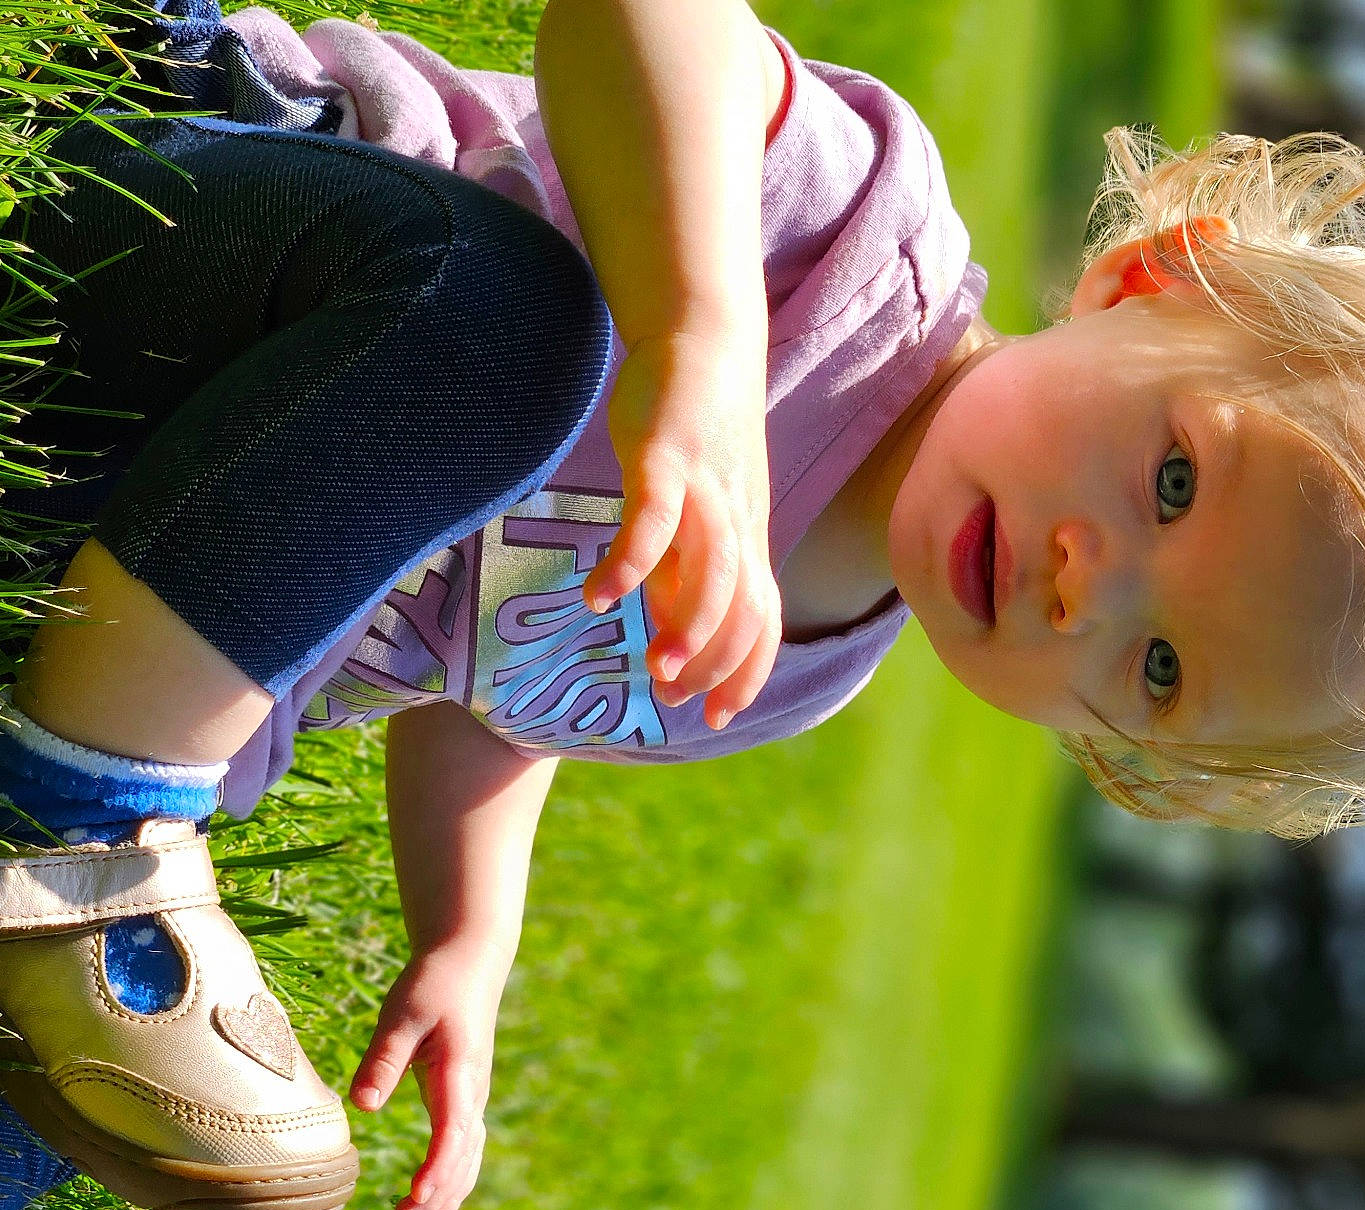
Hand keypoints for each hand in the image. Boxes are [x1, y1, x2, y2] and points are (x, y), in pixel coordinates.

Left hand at [350, 942, 508, 1209]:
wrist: (468, 961)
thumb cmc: (432, 984)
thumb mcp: (401, 1014)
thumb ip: (384, 1059)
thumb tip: (362, 1105)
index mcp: (459, 1073)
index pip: (452, 1132)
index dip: (436, 1168)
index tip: (416, 1196)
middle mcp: (472, 1091)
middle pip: (463, 1155)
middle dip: (440, 1194)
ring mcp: (472, 1095)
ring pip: (468, 1156)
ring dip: (450, 1192)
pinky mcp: (464, 1095)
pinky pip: (466, 1146)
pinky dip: (455, 1175)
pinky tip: (437, 1197)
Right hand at [582, 328, 781, 730]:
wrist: (704, 337)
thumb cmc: (697, 430)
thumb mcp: (698, 508)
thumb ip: (684, 567)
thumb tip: (667, 626)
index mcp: (746, 538)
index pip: (761, 621)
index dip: (744, 672)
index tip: (716, 717)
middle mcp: (735, 521)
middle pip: (741, 607)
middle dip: (714, 661)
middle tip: (671, 695)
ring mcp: (705, 489)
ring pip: (713, 570)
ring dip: (687, 626)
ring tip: (652, 665)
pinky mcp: (666, 455)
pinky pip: (654, 516)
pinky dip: (633, 561)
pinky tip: (603, 595)